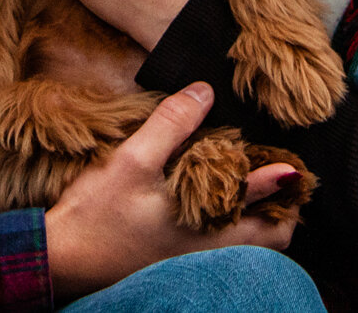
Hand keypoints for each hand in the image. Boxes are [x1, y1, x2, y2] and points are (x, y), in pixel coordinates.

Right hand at [44, 84, 301, 298]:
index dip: (286, 179)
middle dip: (282, 207)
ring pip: (253, 247)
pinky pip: (228, 251)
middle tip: (277, 176)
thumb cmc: (98, 213)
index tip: (294, 160)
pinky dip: (234, 229)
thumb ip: (171, 124)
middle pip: (274, 237)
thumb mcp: (133, 159)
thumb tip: (205, 91)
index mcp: (210, 224)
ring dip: (258, 218)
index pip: (269, 203)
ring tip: (249, 187)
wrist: (63, 260)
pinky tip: (213, 205)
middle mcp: (213, 250)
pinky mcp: (180, 266)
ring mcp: (198, 262)